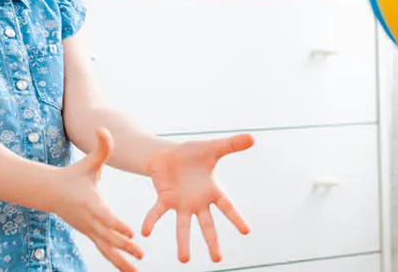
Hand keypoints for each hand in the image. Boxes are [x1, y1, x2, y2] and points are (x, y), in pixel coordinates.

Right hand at [56, 128, 143, 270]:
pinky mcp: (90, 234)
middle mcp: (90, 219)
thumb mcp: (89, 161)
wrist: (49, 191)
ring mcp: (88, 229)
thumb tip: (103, 129)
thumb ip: (101, 147)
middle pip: (107, 237)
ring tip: (137, 271)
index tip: (131, 234)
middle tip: (140, 254)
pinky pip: (103, 249)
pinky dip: (116, 260)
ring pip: (105, 248)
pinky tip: (129, 269)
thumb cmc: (74, 174)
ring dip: (121, 261)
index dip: (117, 225)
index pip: (105, 217)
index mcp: (91, 202)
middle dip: (124, 246)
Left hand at [142, 133, 254, 262]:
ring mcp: (181, 204)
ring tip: (184, 260)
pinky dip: (151, 221)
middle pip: (207, 225)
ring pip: (183, 226)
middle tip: (217, 260)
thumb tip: (252, 137)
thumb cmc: (193, 153)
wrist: (169, 154)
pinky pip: (157, 212)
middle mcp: (198, 202)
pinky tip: (145, 232)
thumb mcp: (214, 148)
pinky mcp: (164, 200)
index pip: (227, 207)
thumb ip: (232, 144)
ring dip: (183, 242)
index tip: (247, 231)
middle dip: (212, 242)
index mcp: (212, 191)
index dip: (236, 218)